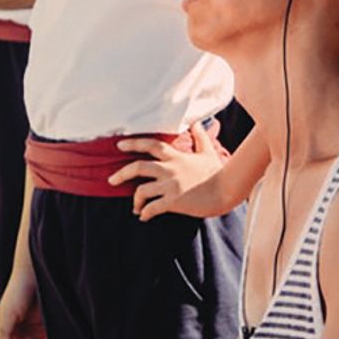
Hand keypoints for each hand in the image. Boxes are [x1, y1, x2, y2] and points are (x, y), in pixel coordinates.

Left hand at [108, 121, 223, 221]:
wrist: (227, 190)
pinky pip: (153, 208)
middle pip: (138, 167)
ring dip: (135, 200)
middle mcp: (169, 169)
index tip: (119, 145)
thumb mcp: (208, 151)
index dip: (133, 143)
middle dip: (121, 174)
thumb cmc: (218, 172)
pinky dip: (145, 213)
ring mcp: (170, 186)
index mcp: (175, 157)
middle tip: (111, 180)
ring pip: (142, 190)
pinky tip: (144, 217)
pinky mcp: (174, 201)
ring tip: (136, 207)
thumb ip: (200, 137)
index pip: (150, 145)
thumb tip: (197, 122)